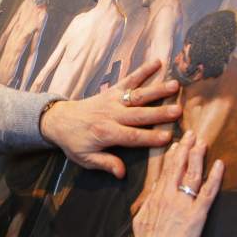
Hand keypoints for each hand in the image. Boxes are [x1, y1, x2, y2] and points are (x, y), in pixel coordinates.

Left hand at [39, 60, 182, 177]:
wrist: (59, 120)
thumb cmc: (74, 142)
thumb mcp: (85, 158)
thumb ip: (105, 164)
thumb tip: (122, 174)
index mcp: (106, 133)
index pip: (132, 136)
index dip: (150, 137)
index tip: (168, 138)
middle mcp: (111, 115)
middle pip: (139, 114)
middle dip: (159, 113)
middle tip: (178, 111)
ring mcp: (113, 100)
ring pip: (137, 95)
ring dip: (156, 90)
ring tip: (175, 85)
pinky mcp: (112, 91)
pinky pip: (129, 79)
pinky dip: (143, 70)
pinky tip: (158, 62)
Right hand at [132, 131, 222, 236]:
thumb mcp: (140, 219)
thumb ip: (148, 203)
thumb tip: (153, 190)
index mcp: (155, 197)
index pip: (164, 170)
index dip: (172, 155)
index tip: (176, 144)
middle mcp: (169, 196)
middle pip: (178, 166)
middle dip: (185, 148)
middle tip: (191, 134)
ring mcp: (183, 204)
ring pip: (192, 174)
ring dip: (198, 156)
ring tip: (203, 143)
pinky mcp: (197, 214)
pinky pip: (208, 192)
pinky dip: (214, 177)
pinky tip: (219, 165)